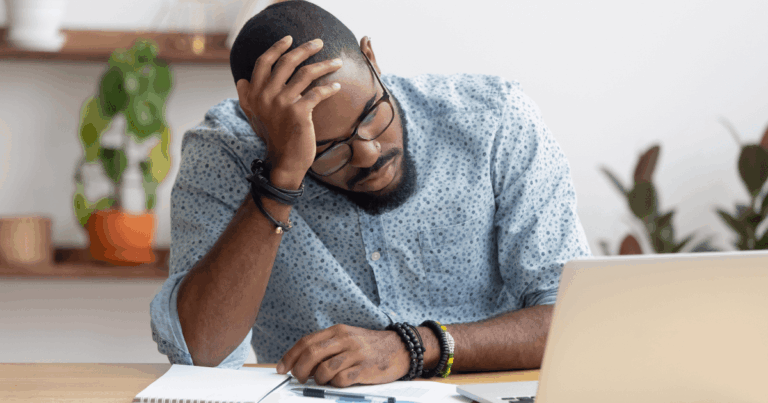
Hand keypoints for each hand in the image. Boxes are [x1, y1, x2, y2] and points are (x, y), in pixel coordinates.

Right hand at [235, 36, 342, 188]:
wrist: (284, 162)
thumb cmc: (273, 137)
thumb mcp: (254, 116)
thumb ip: (247, 97)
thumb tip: (241, 80)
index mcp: (254, 93)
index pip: (264, 62)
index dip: (277, 48)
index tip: (290, 38)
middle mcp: (266, 95)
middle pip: (287, 62)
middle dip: (305, 49)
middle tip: (319, 42)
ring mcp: (282, 103)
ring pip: (306, 74)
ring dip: (324, 65)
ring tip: (337, 61)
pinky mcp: (299, 112)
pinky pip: (317, 93)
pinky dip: (329, 88)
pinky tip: (337, 86)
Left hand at [276, 324, 411, 386]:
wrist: (400, 348)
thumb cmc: (370, 346)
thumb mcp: (347, 338)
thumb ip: (327, 347)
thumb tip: (302, 364)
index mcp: (337, 330)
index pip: (306, 341)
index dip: (290, 356)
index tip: (280, 368)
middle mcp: (345, 339)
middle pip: (311, 354)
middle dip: (299, 369)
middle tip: (298, 378)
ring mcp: (355, 354)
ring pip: (324, 369)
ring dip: (317, 379)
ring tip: (321, 381)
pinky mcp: (365, 369)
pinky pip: (341, 379)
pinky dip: (335, 384)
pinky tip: (338, 382)